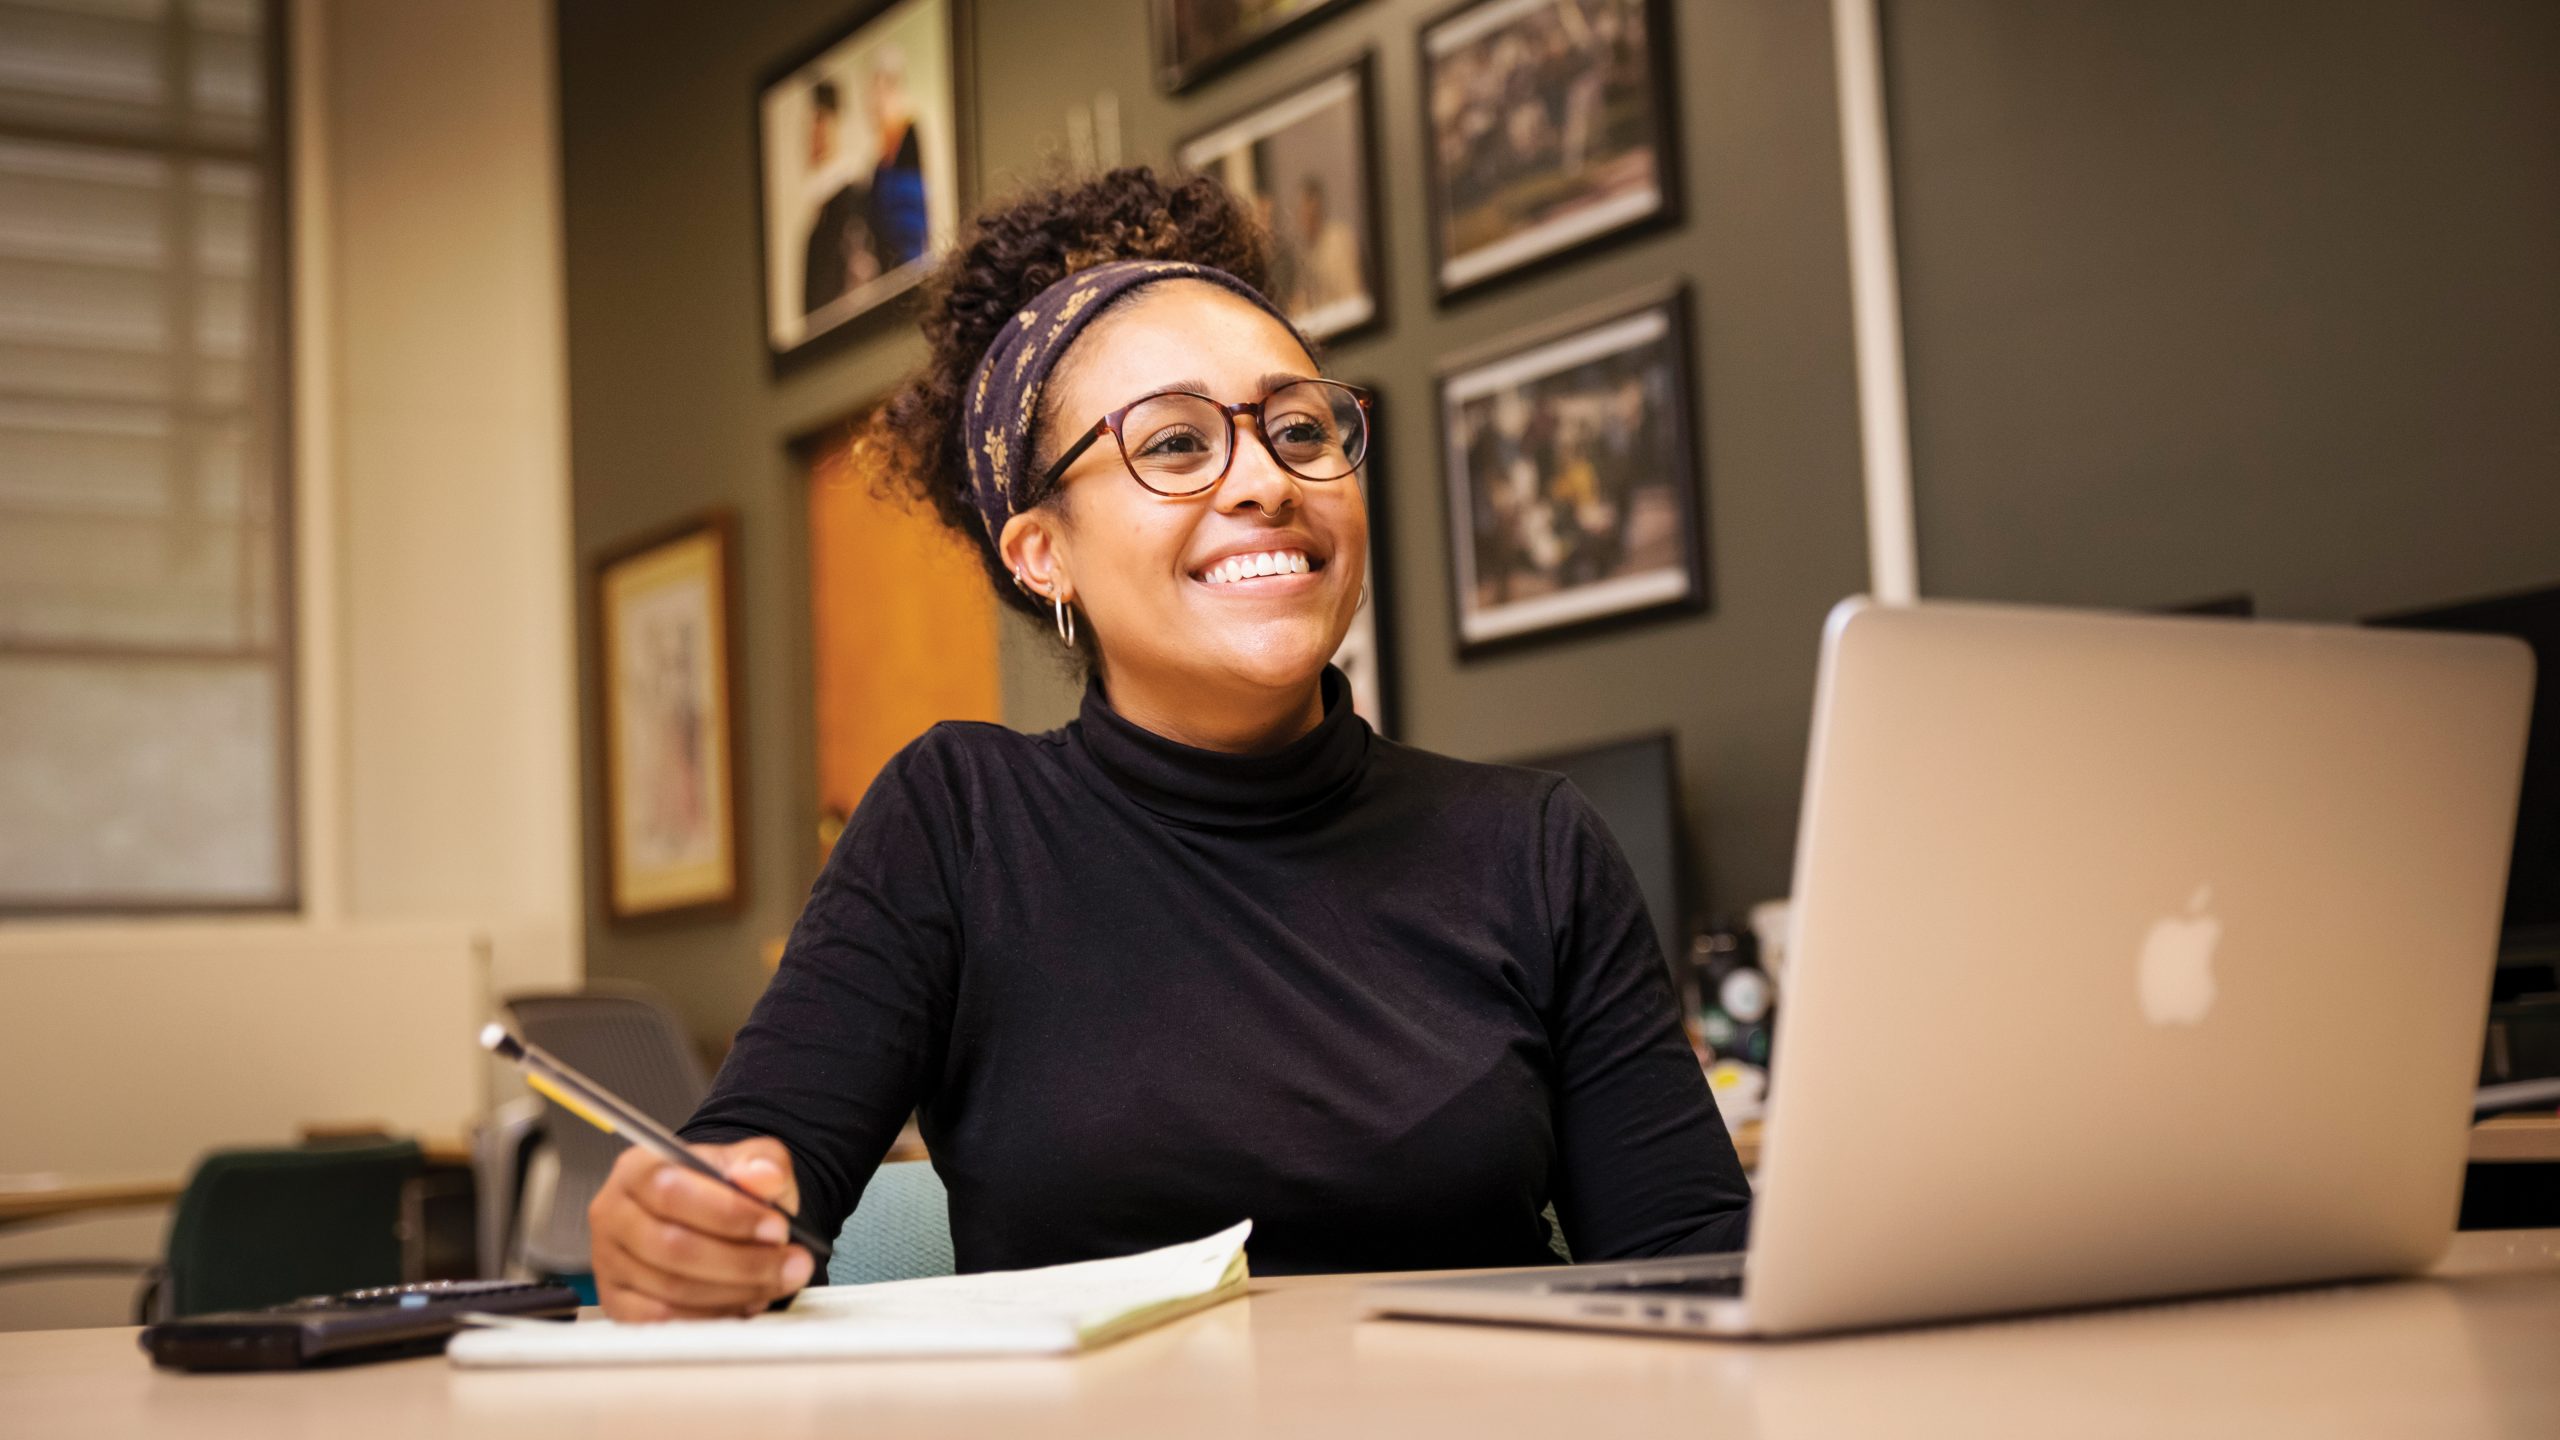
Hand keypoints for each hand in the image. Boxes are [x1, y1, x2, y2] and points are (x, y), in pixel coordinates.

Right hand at [588, 1136, 816, 1322]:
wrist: (703, 1213)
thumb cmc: (718, 1187)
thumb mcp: (747, 1161)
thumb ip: (761, 1163)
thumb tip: (765, 1178)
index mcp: (636, 1169)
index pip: (671, 1192)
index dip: (728, 1214)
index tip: (777, 1227)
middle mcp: (613, 1215)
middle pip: (673, 1248)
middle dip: (743, 1261)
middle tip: (793, 1262)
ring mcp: (609, 1263)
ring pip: (673, 1290)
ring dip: (737, 1291)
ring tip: (781, 1280)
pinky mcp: (618, 1303)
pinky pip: (666, 1320)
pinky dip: (713, 1316)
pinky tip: (748, 1300)